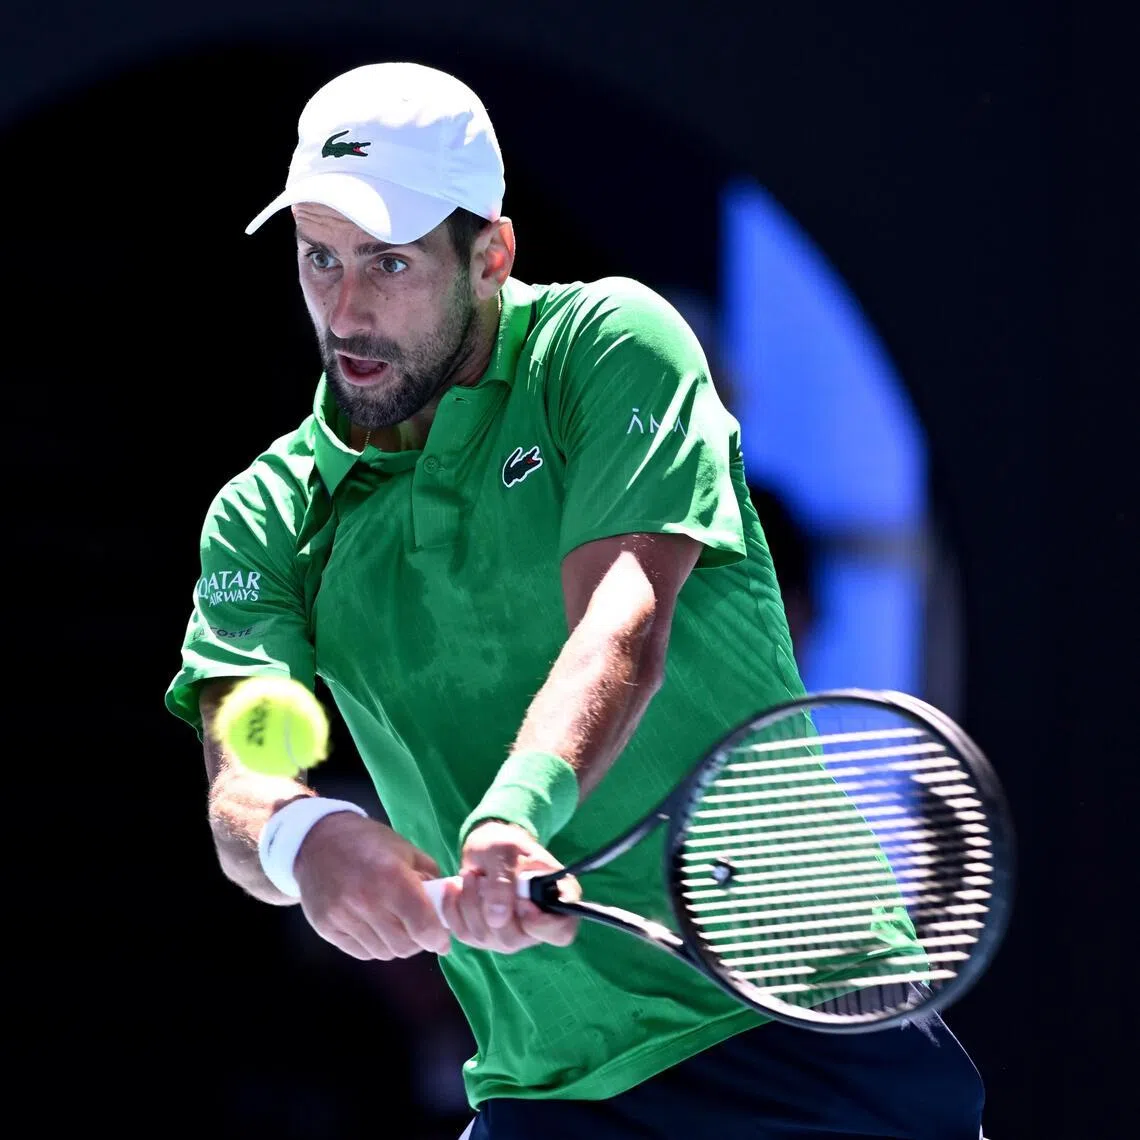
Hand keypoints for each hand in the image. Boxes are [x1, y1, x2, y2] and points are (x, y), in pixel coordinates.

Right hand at [293, 812, 450, 960]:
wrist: (317, 840)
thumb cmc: (368, 841)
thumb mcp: (406, 850)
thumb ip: (430, 878)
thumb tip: (446, 905)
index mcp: (392, 878)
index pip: (424, 928)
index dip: (438, 938)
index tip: (442, 938)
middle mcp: (367, 901)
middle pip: (405, 946)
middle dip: (418, 941)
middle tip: (418, 929)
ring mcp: (343, 916)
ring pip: (383, 952)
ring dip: (395, 943)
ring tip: (395, 924)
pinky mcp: (326, 927)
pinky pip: (361, 952)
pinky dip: (374, 945)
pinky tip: (374, 926)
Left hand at [439, 820, 578, 952]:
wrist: (487, 847)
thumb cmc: (505, 845)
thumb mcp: (505, 852)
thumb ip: (504, 883)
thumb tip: (498, 918)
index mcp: (557, 901)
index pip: (561, 932)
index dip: (542, 925)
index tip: (522, 904)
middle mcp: (537, 926)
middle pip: (514, 938)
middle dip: (489, 907)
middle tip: (480, 877)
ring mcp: (511, 934)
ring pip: (485, 937)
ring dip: (469, 903)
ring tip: (468, 875)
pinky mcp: (487, 937)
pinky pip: (465, 934)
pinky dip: (453, 910)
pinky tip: (454, 888)